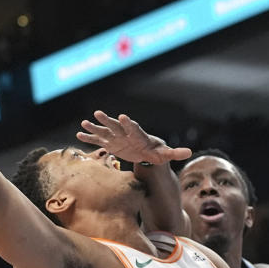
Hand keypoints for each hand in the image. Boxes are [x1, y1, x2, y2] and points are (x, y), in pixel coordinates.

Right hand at [76, 111, 190, 165]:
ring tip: (84, 123)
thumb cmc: (156, 152)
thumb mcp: (165, 154)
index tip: (123, 117)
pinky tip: (79, 135)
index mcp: (138, 135)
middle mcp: (125, 133)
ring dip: (94, 128)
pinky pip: (98, 140)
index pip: (133, 128)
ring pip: (104, 131)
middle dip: (108, 120)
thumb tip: (189, 152)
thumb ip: (175, 152)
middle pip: (116, 126)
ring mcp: (116, 137)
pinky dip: (89, 138)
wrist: (146, 152)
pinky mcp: (110, 143)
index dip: (128, 123)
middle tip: (98, 113)